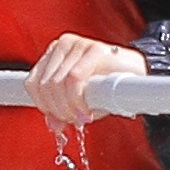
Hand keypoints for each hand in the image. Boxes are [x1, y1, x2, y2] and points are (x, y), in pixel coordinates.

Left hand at [28, 33, 145, 130]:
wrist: (137, 75)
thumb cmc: (106, 85)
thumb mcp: (79, 100)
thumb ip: (62, 111)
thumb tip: (53, 125)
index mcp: (53, 54)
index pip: (32, 83)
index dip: (42, 105)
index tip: (57, 118)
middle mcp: (63, 44)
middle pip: (45, 85)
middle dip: (57, 109)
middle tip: (73, 120)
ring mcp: (79, 44)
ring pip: (58, 83)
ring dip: (68, 107)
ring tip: (81, 117)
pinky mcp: (95, 48)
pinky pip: (75, 78)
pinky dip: (77, 100)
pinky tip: (87, 111)